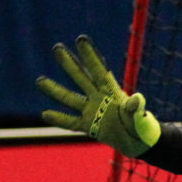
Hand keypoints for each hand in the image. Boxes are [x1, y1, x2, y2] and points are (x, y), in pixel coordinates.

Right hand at [36, 36, 159, 156]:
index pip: (98, 70)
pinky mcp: (89, 126)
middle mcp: (99, 98)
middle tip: (57, 47)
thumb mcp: (139, 116)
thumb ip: (135, 108)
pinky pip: (71, 122)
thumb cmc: (142, 126)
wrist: (139, 142)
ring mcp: (92, 111)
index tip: (81, 39)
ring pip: (70, 98)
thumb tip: (137, 99)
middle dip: (69, 63)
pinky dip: (59, 119)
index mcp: (112, 92)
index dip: (90, 56)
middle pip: (81, 78)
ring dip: (55, 90)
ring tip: (39, 80)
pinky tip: (45, 114)